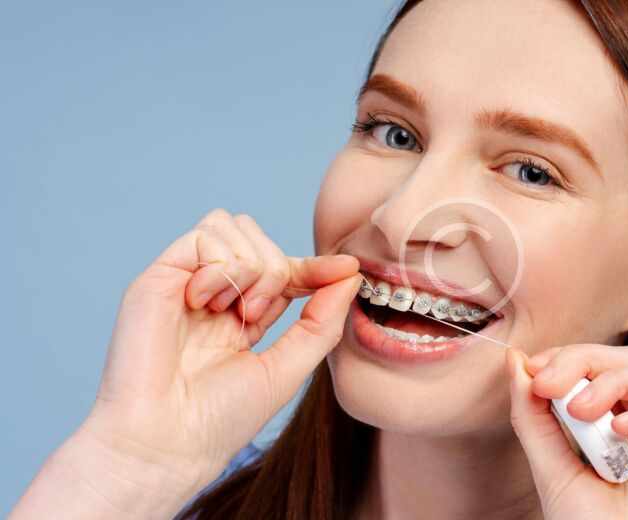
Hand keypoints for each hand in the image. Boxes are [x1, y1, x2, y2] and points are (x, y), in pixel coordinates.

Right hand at [80, 209, 359, 508]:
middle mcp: (213, 295)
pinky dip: (219, 266)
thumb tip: (351, 274)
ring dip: (248, 266)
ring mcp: (184, 284)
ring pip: (231, 226)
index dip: (314, 266)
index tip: (347, 267)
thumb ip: (322, 321)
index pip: (284, 271)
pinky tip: (205, 303)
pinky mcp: (158, 278)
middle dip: (276, 268)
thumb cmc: (221, 417)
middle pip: (258, 237)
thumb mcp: (289, 367)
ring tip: (232, 313)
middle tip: (256, 316)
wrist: (167, 442)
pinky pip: (202, 237)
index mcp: (242, 316)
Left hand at [505, 344, 627, 519]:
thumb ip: (534, 418)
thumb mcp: (552, 471)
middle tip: (552, 382)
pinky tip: (622, 430)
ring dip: (616, 383)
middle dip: (589, 363)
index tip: (535, 367)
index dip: (573, 359)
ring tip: (582, 410)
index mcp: (622, 430)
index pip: (604, 370)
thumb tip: (515, 361)